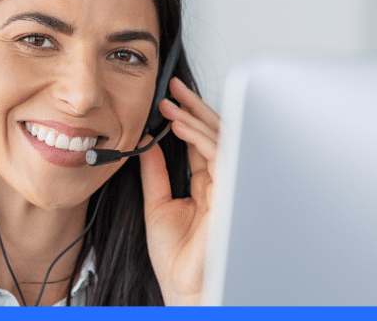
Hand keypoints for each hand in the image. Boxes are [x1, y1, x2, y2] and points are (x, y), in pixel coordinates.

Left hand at [139, 77, 220, 305]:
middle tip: (174, 89)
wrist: (184, 287)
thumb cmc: (177, 259)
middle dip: (195, 108)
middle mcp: (221, 183)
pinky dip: (200, 137)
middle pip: (215, 136)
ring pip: (221, 141)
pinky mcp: (231, 194)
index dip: (186, 118)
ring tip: (173, 104)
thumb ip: (155, 172)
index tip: (168, 99)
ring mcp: (228, 187)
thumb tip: (146, 144)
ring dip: (196, 118)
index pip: (200, 142)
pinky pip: (220, 156)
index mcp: (206, 185)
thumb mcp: (157, 204)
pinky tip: (181, 126)